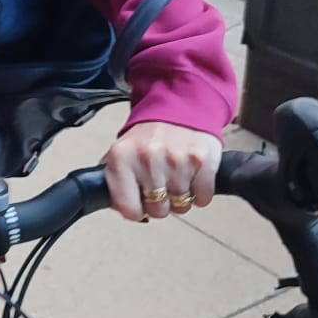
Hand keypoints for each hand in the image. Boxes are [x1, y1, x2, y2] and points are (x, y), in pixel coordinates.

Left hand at [103, 120, 222, 222]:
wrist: (179, 105)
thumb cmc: (149, 135)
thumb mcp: (121, 152)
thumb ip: (115, 181)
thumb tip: (120, 209)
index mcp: (122, 158)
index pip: (128, 208)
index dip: (136, 210)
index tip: (140, 202)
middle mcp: (148, 159)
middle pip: (158, 211)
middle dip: (160, 203)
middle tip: (162, 184)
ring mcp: (176, 160)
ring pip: (181, 207)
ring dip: (180, 197)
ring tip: (176, 176)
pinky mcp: (202, 161)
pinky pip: (202, 198)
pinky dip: (200, 193)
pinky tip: (192, 175)